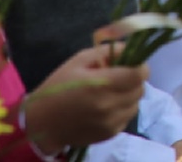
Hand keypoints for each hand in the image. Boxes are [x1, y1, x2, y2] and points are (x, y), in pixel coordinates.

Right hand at [22, 45, 148, 154]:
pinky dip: (122, 109)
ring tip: (110, 93)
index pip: (140, 74)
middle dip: (133, 80)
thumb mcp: (79, 61)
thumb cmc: (58, 87)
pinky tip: (105, 107)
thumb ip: (107, 51)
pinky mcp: (110, 134)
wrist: (41, 123)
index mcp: (102, 85)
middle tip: (117, 77)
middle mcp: (110, 105)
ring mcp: (111, 122)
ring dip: (128, 95)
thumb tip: (129, 48)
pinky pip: (127, 116)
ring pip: (136, 103)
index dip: (139, 66)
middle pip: (140, 88)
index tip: (129, 64)